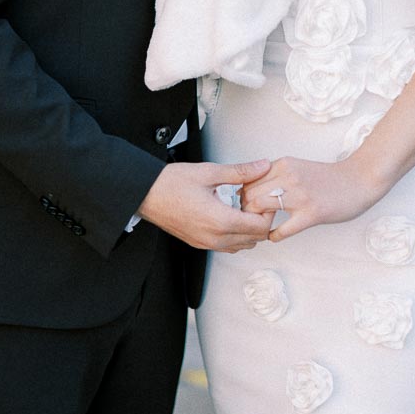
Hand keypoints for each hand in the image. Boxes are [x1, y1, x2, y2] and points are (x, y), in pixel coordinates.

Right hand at [138, 159, 274, 251]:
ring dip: (248, 230)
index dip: (268, 212)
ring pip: (242, 246)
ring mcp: (206, 243)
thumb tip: (261, 166)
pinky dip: (235, 235)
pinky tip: (229, 215)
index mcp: (220, 221)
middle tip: (255, 200)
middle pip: (254, 239)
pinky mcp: (199, 243)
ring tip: (242, 207)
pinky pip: (227, 246)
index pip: (260, 227)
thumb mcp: (210, 173)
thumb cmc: (172, 183)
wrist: (146, 194)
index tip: (264, 198)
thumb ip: (240, 172)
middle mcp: (215, 238)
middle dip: (260, 221)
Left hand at [241, 156, 382, 242]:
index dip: (243, 195)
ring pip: (260, 208)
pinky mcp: (311, 213)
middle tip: (251, 221)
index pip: (248, 180)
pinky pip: (282, 230)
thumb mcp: (297, 167)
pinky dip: (274, 236)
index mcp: (283, 164)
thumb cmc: (327, 177)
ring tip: (261, 229)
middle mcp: (288, 176)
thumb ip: (276, 175)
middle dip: (246, 210)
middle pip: (250, 194)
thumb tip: (249, 189)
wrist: (359, 180)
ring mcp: (300, 195)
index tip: (246, 206)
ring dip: (257, 223)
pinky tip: (274, 236)